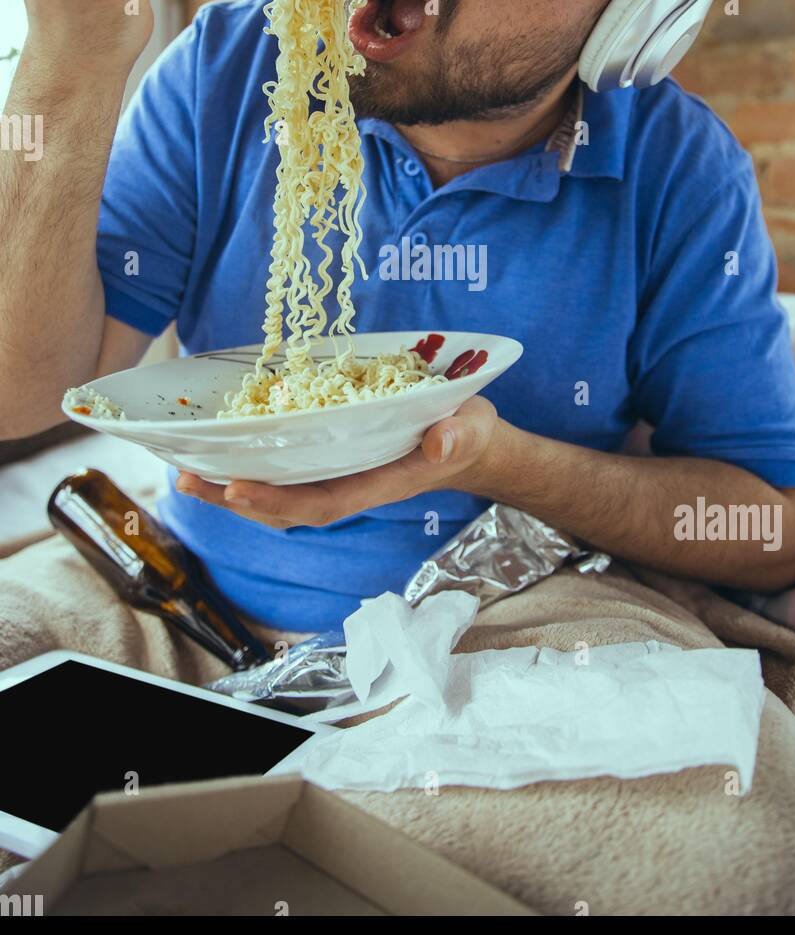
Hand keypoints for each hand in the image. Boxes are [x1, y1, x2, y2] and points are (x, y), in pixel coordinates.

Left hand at [176, 395, 499, 527]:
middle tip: (186, 477)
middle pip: (285, 507)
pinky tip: (218, 456)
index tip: (235, 486)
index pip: (321, 502)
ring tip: (185, 473)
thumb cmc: (467, 433)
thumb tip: (442, 440)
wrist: (467, 443)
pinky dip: (248, 471)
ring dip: (230, 489)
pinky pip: (284, 476)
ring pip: (277, 496)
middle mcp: (351, 486)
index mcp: (379, 482)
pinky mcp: (331, 463)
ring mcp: (338, 478)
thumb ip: (458, 435)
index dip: (277, 499)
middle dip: (234, 498)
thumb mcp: (470, 428)